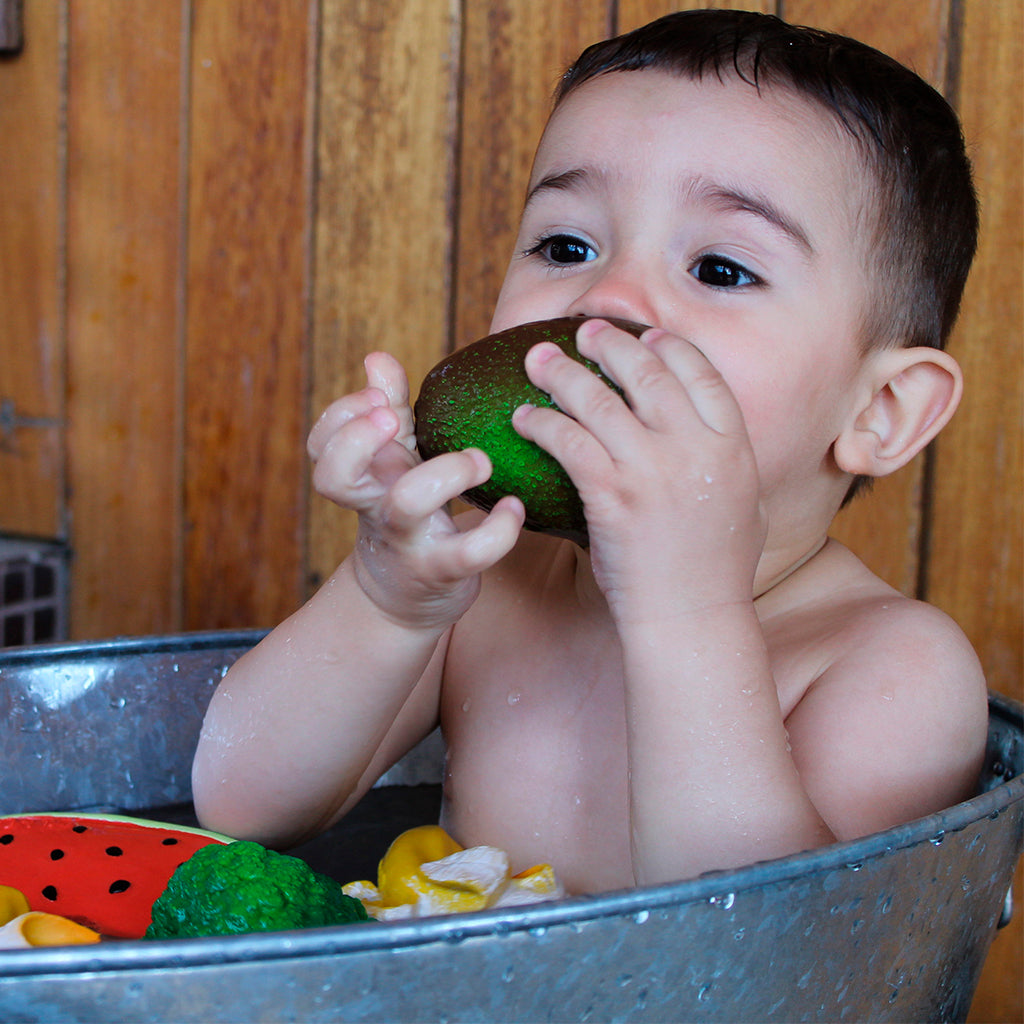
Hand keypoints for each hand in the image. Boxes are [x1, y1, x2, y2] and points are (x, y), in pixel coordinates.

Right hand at [308, 352, 524, 628]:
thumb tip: (376, 358)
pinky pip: (469, 551)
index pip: (322, 445)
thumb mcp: (397, 460)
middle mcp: (377, 507)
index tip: (376, 396)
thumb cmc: (408, 511)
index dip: (340, 417)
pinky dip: (499, 529)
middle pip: (336, 476)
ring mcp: (408, 539)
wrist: (409, 596)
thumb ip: (388, 408)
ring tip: (481, 460)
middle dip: (359, 438)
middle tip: (396, 416)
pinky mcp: (444, 569)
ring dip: (446, 471)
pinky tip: (514, 507)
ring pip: (405, 504)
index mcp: (364, 478)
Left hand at [512, 320, 765, 621]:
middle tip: (584, 330)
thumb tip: (714, 437)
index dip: (670, 346)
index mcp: (733, 445)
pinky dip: (542, 423)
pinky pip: (569, 441)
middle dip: (611, 343)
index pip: (700, 373)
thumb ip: (727, 462)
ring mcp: (653, 469)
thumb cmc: (715, 571)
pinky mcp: (612, 495)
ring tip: (538, 358)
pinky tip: (523, 417)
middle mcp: (696, 447)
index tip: (647, 334)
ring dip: (564, 372)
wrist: (692, 618)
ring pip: (601, 399)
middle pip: (647, 372)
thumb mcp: (745, 505)